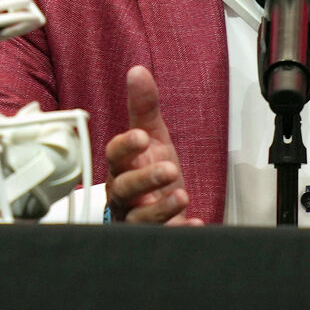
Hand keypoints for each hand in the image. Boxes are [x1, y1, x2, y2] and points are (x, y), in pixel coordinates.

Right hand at [104, 66, 201, 224]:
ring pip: (139, 219)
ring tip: (181, 195)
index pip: (114, 155)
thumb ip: (145, 107)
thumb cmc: (149, 173)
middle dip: (145, 179)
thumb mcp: (153, 138)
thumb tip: (138, 71)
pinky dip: (180, 231)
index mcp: (122, 167)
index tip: (141, 137)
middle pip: (124, 188)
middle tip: (169, 169)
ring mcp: (136, 219)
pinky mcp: (155, 237)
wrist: (160, 211)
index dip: (125, 147)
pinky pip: (163, 238)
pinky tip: (195, 223)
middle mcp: (124, 195)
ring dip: (160, 209)